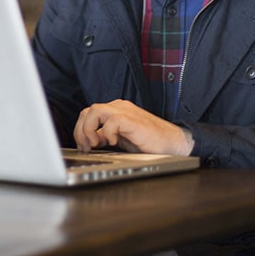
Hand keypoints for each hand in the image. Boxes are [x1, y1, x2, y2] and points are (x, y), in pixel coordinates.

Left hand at [74, 99, 193, 155]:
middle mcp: (119, 108)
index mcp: (116, 111)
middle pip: (88, 111)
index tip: (84, 147)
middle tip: (87, 148)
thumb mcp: (122, 140)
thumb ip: (105, 137)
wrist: (173, 144)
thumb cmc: (150, 143)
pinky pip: (111, 121)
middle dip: (81, 131)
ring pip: (94, 111)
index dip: (81, 130)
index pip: (88, 114)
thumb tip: (89, 142)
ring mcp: (126, 112)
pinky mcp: (132, 120)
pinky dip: (107, 133)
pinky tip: (114, 143)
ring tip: (95, 145)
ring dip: (89, 129)